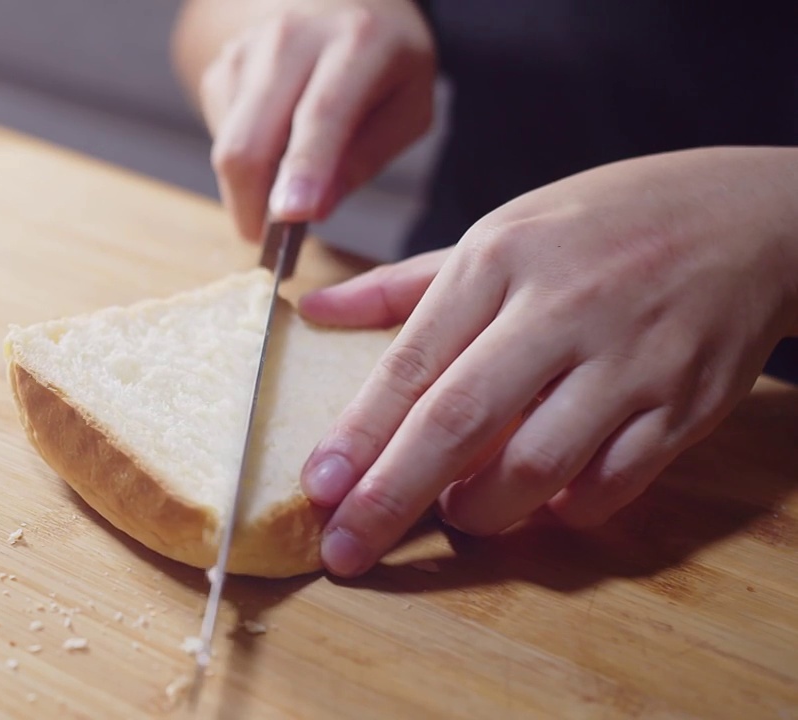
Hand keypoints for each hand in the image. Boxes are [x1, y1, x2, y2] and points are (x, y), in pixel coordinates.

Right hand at [174, 0, 435, 240]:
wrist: (341, 5)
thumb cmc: (384, 67)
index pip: (321, 114)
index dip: (303, 169)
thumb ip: (364, 159)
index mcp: (357, 43)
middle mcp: (292, 38)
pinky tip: (277, 142)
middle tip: (270, 240)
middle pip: (248, 140)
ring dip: (250, 187)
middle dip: (252, 204)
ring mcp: (247, 50)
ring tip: (289, 180)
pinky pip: (221, 137)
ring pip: (228, 147)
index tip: (289, 218)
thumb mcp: (407, 111)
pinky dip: (246, 159)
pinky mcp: (221, 67)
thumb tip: (308, 209)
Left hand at [297, 147, 797, 576]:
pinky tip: (539, 506)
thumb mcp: (501, 230)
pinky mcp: (686, 404)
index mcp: (499, 259)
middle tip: (346, 547)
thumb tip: (314, 311)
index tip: (317, 488)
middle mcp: (561, 308)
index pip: (411, 362)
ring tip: (457, 515)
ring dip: (482, 510)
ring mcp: (630, 359)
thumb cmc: (608, 225)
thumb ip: (403, 284)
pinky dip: (565, 511)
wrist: (755, 219)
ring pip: (538, 464)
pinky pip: (613, 483)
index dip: (358, 434)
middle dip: (393, 495)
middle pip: (460, 420)